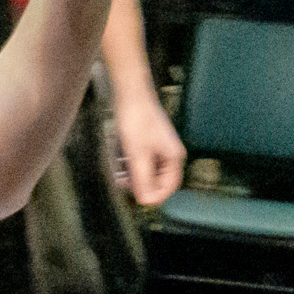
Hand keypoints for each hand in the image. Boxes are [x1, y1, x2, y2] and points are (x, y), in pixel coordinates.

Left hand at [114, 86, 186, 205]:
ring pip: (148, 170)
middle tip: (124, 183)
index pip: (169, 186)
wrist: (130, 93)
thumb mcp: (137, 154)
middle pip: (158, 180)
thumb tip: (146, 200)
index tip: (138, 200)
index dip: (154, 195)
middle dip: (141, 183)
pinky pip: (142, 159)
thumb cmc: (137, 119)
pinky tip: (120, 159)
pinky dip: (132, 162)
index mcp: (174, 157)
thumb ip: (142, 179)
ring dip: (134, 173)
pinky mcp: (149, 141)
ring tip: (120, 172)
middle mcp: (170, 153)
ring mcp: (160, 147)